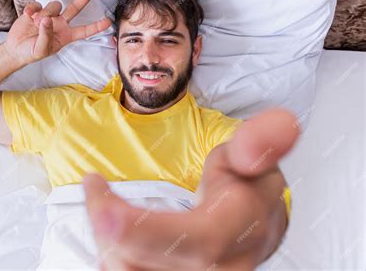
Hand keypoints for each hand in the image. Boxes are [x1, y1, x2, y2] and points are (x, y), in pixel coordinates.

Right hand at [5, 0, 111, 64]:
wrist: (16, 49)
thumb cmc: (32, 52)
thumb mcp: (41, 50)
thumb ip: (46, 36)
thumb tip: (47, 20)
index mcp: (66, 36)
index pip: (84, 31)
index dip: (96, 26)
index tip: (108, 22)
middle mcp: (60, 24)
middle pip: (75, 8)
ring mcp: (49, 16)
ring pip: (55, 5)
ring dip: (45, 14)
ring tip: (35, 25)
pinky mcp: (37, 10)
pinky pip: (38, 4)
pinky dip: (32, 9)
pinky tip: (27, 16)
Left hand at [83, 108, 299, 269]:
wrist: (247, 228)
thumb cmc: (243, 188)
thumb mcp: (251, 156)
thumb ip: (259, 141)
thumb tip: (282, 124)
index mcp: (239, 232)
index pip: (194, 241)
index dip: (142, 228)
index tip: (100, 200)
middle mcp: (220, 269)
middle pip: (149, 264)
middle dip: (111, 229)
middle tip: (97, 190)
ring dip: (109, 239)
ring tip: (112, 206)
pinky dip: (112, 254)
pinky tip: (116, 232)